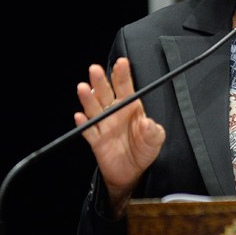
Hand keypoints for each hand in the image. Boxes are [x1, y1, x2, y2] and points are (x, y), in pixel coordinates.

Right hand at [74, 57, 165, 217]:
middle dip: (100, 81)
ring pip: (93, 108)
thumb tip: (147, 123)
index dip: (122, 74)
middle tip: (95, 69)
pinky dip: (83, 123)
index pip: (125, 87)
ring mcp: (104, 125)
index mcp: (130, 107)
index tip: (121, 63)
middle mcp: (115, 112)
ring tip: (83, 87)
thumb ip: (153, 131)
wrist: (133, 172)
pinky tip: (80, 116)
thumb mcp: (155, 139)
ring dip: (88, 98)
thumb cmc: (145, 149)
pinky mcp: (96, 140)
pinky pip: (88, 130)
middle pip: (105, 93)